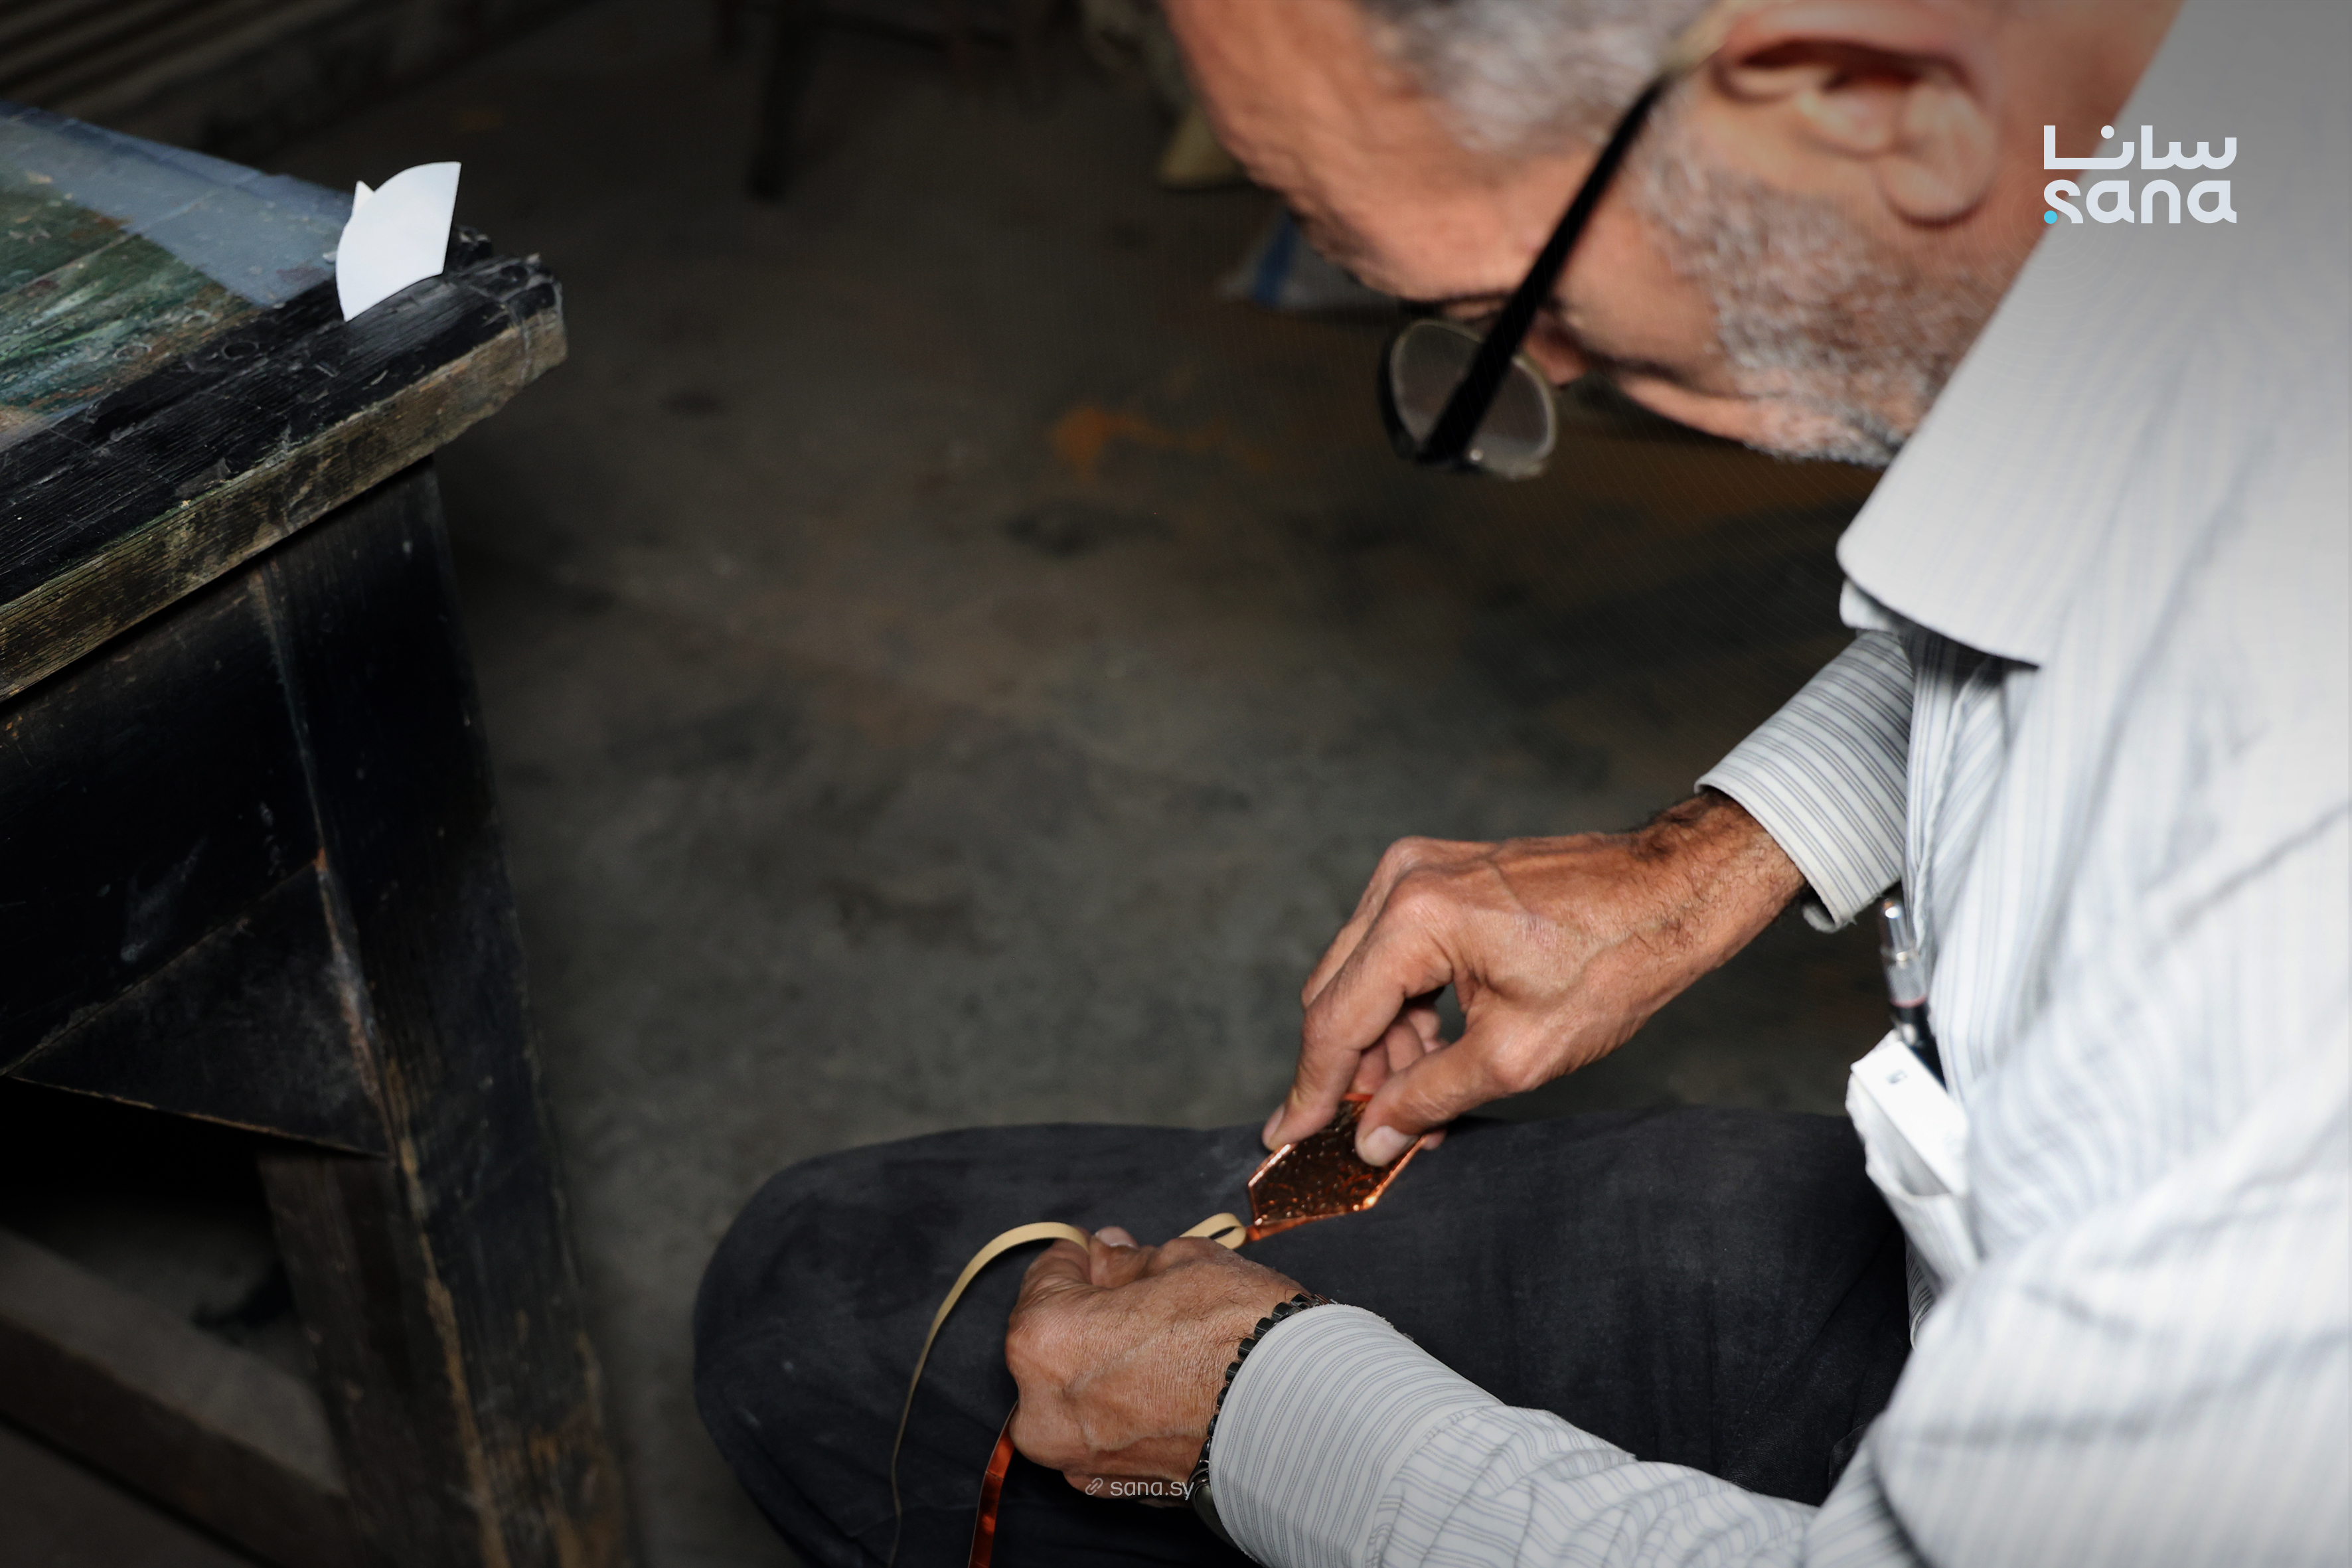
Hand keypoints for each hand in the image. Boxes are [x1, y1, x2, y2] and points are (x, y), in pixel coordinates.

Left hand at [1005, 1227, 1302, 1496]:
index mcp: (1043, 1341)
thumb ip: (1126, 1260)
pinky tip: (1171, 1389)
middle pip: (1052, 1341)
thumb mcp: (1180, 1261)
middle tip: (1144, 1299)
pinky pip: (1103, 1434)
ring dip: (1105, 1366)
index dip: (1081, 1258)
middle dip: (1090, 1314)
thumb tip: (1106, 1254)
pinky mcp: (1115, 1490)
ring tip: (1166, 1346)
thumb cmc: (1240, 1332)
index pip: (1045, 1278)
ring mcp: (1078, 1458)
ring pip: (1077, 1393)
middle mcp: (1044, 1410)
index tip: (1106, 1252)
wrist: (1304, 1414)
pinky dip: (1125, 1412)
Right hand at [1270, 791, 1803, 1162]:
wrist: (1672, 894)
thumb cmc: (1612, 962)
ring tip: (1417, 1104)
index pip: (1335, 1020)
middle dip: (1350, 1072)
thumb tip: (1370, 1137)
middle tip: (1365, 1134)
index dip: (1310, 1091)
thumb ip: (1428, 1099)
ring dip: (1382, 1044)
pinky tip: (1434, 1054)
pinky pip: (1392, 951)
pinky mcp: (1436, 874)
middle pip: (1336, 995)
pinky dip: (1405, 1007)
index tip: (1284, 1140)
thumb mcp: (1516, 1056)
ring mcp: (1416, 870)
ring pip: (1362, 976)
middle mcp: (1401, 881)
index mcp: (1414, 919)